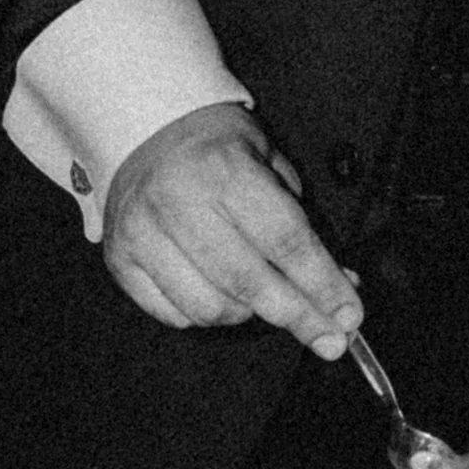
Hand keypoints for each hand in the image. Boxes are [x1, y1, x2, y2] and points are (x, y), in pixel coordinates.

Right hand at [100, 101, 363, 354]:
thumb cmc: (220, 148)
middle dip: (298, 316)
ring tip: (265, 299)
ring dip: (249, 315)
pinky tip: (221, 293)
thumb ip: (305, 223)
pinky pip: (173, 314)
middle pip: (249, 282)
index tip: (348, 316)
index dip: (321, 285)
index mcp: (226, 170)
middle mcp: (178, 202)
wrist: (148, 128)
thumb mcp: (271, 162)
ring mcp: (142, 233)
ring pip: (209, 308)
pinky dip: (206, 315)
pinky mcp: (120, 258)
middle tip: (329, 340)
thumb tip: (338, 286)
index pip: (285, 241)